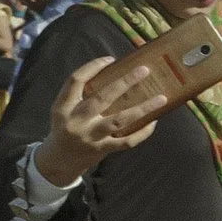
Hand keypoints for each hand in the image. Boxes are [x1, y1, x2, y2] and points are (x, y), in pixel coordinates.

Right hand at [34, 57, 166, 186]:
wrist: (59, 161)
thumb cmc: (67, 127)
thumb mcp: (65, 110)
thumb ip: (82, 95)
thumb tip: (117, 73)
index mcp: (63, 107)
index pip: (75, 80)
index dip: (92, 67)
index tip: (111, 59)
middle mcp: (76, 121)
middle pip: (102, 97)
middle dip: (125, 82)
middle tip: (144, 70)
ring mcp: (90, 137)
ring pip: (119, 120)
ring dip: (142, 108)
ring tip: (161, 98)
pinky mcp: (102, 150)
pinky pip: (126, 141)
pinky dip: (142, 132)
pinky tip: (154, 122)